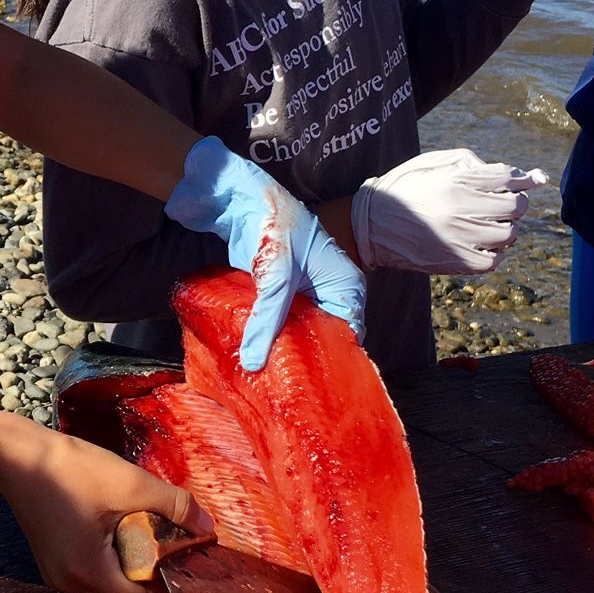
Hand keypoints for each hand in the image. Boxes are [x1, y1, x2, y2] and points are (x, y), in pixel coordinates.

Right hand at [0, 422, 212, 592]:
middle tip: (166, 545)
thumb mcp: (130, 482)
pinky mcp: (53, 564)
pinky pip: (93, 576)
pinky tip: (115, 530)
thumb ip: (174, 505)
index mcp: (89, 571)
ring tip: (141, 534)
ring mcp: (57, 576)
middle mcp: (70, 584)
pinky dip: (111, 563)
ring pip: (109, 591)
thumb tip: (209, 527)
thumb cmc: (70, 468)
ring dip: (131, 571)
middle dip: (151, 581)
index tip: (180, 562)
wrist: (15, 456)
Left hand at [164, 137, 364, 371]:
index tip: (316, 389)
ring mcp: (306, 296)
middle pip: (324, 336)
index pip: (349, 334)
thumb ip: (266, 320)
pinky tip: (257, 359)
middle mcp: (332, 294)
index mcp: (347, 286)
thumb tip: (253, 364)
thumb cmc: (274, 228)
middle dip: (307, 360)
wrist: (244, 200)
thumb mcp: (276, 276)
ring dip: (285, 350)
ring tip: (272, 382)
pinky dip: (270, 337)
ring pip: (300, 332)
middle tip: (289, 392)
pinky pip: (281, 323)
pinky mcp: (282, 295)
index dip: (334, 360)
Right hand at [351, 148, 545, 274]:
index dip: (523, 178)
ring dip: (506, 228)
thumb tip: (519, 173)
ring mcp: (459, 238)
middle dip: (515, 202)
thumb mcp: (435, 163)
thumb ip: (474, 163)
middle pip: (515, 207)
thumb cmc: (406, 188)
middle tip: (503, 203)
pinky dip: (495, 252)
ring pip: (509, 234)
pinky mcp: (455, 262)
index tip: (527, 180)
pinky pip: (494, 260)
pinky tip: (482, 243)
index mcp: (454, 181)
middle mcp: (460, 209)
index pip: (507, 177)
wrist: (371, 225)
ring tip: (489, 224)